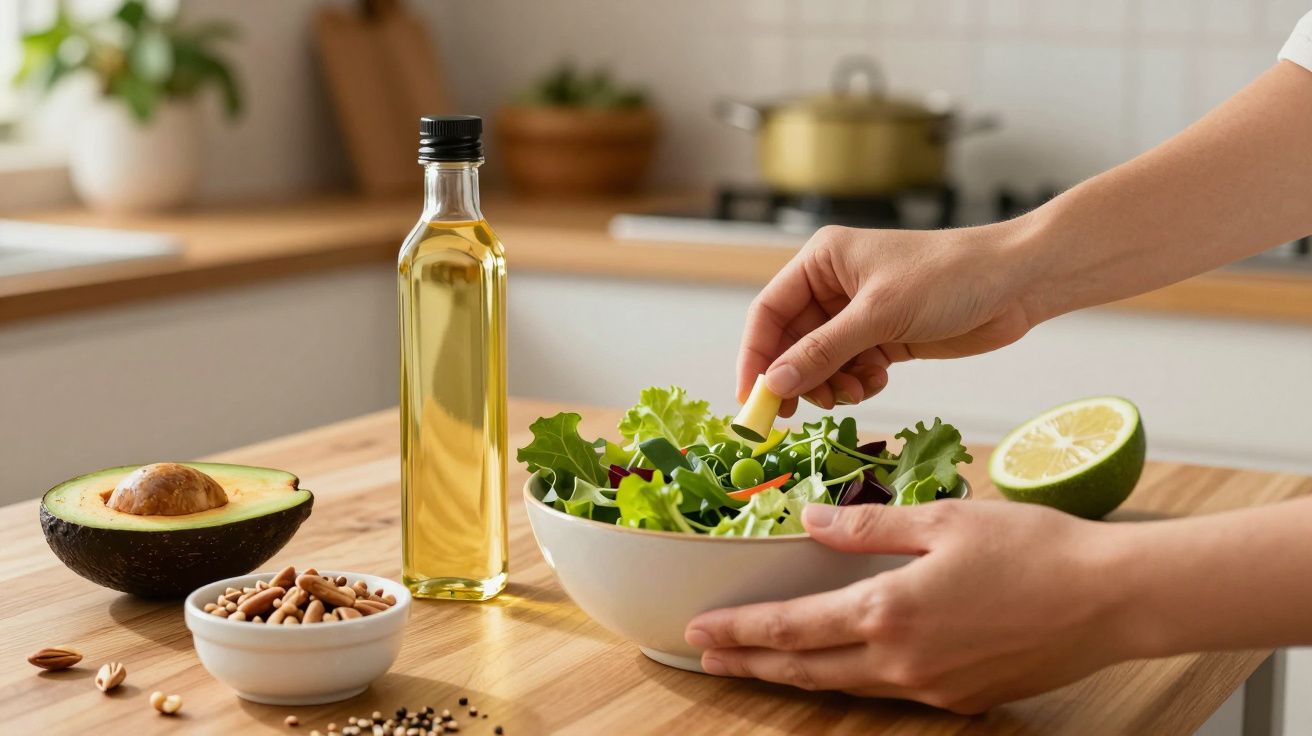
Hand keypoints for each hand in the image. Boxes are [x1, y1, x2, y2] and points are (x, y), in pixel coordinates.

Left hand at [683, 500, 1138, 713]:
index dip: (741, 630)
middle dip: (750, 663)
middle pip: (805, 669)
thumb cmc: (1035, 548)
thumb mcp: (943, 520)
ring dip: (795, 674)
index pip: (791, 627)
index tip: (700, 629)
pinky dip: (851, 678)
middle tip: (707, 657)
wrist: (1112, 599)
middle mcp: (902, 661)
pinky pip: (889, 690)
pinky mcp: (961, 699)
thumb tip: (810, 519)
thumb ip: (867, 525)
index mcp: (890, 610)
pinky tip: (841, 664)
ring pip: (844, 685)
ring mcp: (932, 688)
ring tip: (758, 663)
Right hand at [738, 223, 1036, 413]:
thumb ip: (823, 351)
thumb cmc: (949, 277)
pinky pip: (850, 369)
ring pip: (820, 362)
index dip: (755, 355)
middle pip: (792, 342)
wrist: (1018, 282)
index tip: (750, 399)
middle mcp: (834, 285)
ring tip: (850, 393)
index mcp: (823, 261)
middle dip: (795, 377)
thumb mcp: (879, 314)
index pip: (769, 311)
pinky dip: (856, 383)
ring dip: (829, 384)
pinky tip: (876, 381)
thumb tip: (774, 383)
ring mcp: (860, 314)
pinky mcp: (885, 337)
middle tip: (794, 413)